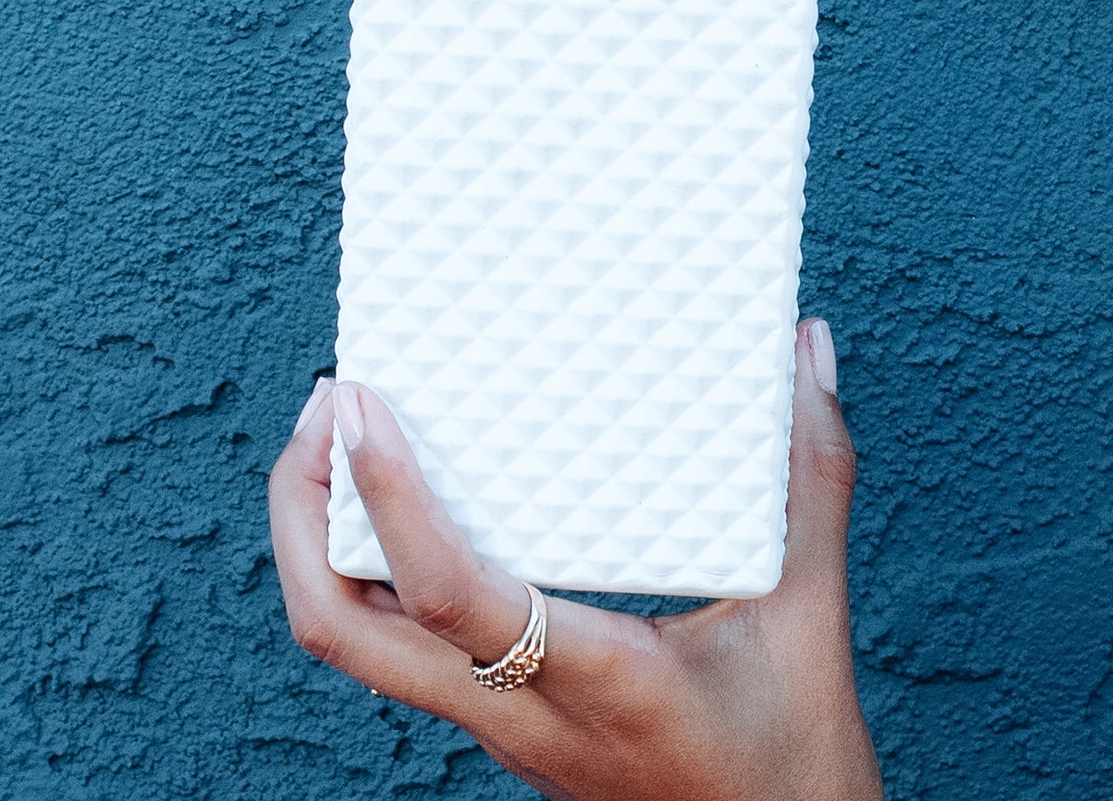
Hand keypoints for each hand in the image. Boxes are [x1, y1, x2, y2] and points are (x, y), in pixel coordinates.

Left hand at [269, 319, 881, 800]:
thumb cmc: (794, 761)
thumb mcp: (809, 615)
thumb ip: (811, 477)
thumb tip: (807, 351)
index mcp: (592, 679)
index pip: (448, 596)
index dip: (387, 495)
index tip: (357, 404)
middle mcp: (517, 711)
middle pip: (341, 632)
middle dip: (301, 514)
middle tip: (324, 408)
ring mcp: (496, 725)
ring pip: (354, 647)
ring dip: (317, 541)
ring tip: (337, 439)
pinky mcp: (498, 723)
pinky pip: (394, 650)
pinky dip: (366, 569)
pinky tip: (399, 506)